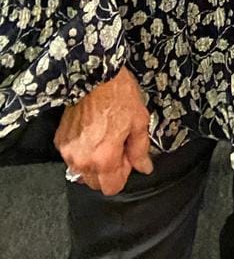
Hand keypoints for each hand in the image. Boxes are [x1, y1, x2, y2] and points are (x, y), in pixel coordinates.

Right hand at [55, 66, 152, 193]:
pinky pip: (72, 157)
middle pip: (96, 183)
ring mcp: (68, 153)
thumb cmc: (120, 95)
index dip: (123, 174)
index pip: (112, 188)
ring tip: (103, 137)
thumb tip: (144, 168)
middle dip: (108, 170)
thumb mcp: (139, 120)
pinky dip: (82, 152)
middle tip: (117, 145)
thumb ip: (140, 149)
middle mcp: (83, 161)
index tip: (127, 156)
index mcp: (105, 159)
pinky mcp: (60, 142)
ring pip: (83, 172)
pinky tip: (90, 132)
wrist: (93, 73)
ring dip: (94, 163)